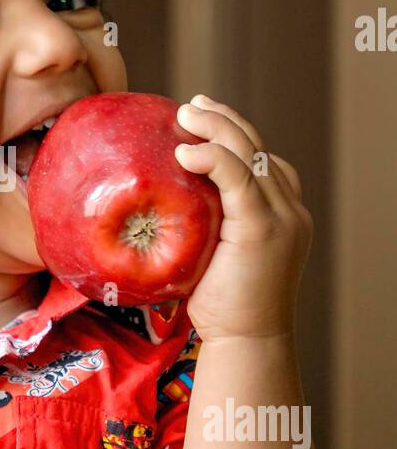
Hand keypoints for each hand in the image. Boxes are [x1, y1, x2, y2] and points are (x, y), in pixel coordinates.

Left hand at [173, 94, 312, 342]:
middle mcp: (289, 209)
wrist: (247, 341)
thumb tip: (160, 205)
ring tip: (185, 114)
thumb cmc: (221, 307)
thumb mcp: (214, 254)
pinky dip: (213, 158)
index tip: (202, 120)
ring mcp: (281, 216)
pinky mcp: (262, 227)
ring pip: (250, 153)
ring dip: (216, 128)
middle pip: (258, 148)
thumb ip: (205, 225)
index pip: (262, 161)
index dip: (233, 136)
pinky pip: (238, 177)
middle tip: (190, 107)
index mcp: (282, 213)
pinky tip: (186, 152)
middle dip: (223, 121)